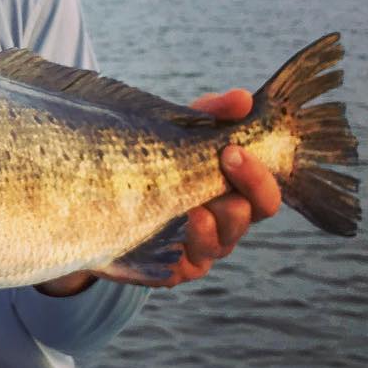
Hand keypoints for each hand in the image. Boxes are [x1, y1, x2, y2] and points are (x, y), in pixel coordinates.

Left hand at [165, 88, 281, 286]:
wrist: (102, 195)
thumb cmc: (156, 158)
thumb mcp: (181, 131)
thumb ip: (212, 113)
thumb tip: (243, 98)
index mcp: (235, 195)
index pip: (265, 195)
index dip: (258, 176)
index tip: (233, 150)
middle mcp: (223, 226)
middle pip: (246, 219)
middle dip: (237, 199)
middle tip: (219, 169)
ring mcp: (197, 251)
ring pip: (216, 246)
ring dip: (208, 225)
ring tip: (194, 208)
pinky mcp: (166, 269)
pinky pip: (178, 268)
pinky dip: (176, 251)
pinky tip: (169, 233)